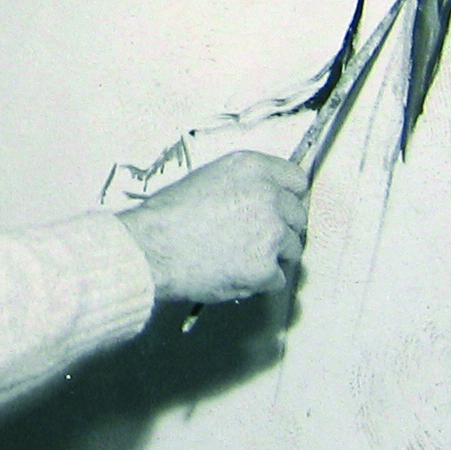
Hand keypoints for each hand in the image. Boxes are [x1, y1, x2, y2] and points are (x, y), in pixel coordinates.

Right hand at [116, 151, 307, 305]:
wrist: (152, 249)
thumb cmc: (167, 216)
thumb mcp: (205, 179)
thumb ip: (242, 185)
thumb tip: (260, 199)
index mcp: (251, 168)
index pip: (296, 179)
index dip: (287, 196)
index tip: (281, 207)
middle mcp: (268, 196)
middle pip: (298, 215)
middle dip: (281, 228)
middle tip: (255, 237)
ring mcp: (271, 233)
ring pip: (292, 248)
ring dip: (272, 255)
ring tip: (240, 257)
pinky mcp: (266, 268)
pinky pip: (277, 278)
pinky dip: (261, 281)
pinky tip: (236, 273)